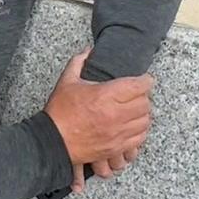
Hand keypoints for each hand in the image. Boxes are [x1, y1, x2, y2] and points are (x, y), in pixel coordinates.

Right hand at [44, 52, 151, 169]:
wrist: (52, 142)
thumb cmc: (59, 113)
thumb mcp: (67, 82)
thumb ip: (78, 62)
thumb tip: (88, 51)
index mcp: (105, 95)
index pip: (138, 85)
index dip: (145, 80)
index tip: (145, 79)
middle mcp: (115, 114)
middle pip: (144, 103)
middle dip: (143, 96)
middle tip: (137, 94)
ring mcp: (117, 133)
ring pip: (144, 121)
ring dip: (142, 114)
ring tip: (135, 110)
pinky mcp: (116, 148)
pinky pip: (139, 139)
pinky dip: (139, 131)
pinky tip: (132, 126)